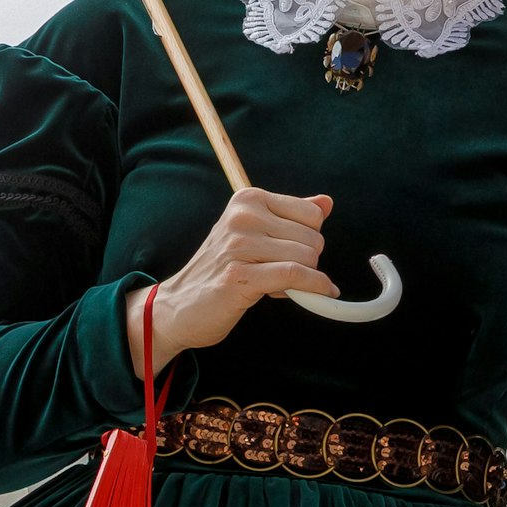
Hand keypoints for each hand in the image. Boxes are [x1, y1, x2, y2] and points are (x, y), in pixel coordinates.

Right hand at [126, 187, 336, 373]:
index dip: (308, 239)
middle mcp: (242, 216)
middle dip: (307, 261)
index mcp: (248, 200)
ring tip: (275, 284)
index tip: (290, 253)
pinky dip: (314, 288)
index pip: (312, 214)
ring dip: (303, 279)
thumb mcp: (256, 234)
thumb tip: (327, 202)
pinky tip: (319, 295)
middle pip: (313, 238)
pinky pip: (296, 276)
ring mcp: (239, 245)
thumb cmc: (222, 270)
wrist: (179, 306)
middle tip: (279, 273)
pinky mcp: (240, 276)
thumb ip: (291, 217)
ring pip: (307, 258)